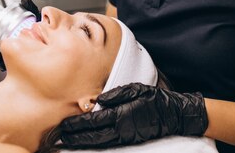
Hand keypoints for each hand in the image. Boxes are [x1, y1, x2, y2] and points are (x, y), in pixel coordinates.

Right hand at [0, 0, 40, 70]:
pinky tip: (3, 65)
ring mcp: (5, 54)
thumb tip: (24, 1)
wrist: (45, 42)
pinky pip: (2, 66)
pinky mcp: (10, 65)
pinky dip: (2, 65)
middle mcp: (2, 42)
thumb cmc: (36, 29)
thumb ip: (29, 8)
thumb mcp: (32, 18)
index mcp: (3, 30)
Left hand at [60, 82, 207, 147]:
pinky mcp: (129, 140)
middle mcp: (122, 128)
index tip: (63, 126)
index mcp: (121, 114)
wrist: (175, 115)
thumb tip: (100, 100)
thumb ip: (117, 94)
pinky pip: (107, 144)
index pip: (93, 122)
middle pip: (92, 136)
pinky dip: (94, 144)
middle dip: (74, 137)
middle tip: (59, 137)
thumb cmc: (155, 100)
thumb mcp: (137, 90)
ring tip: (67, 142)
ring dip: (81, 143)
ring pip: (98, 142)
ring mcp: (125, 136)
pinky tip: (86, 142)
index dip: (77, 125)